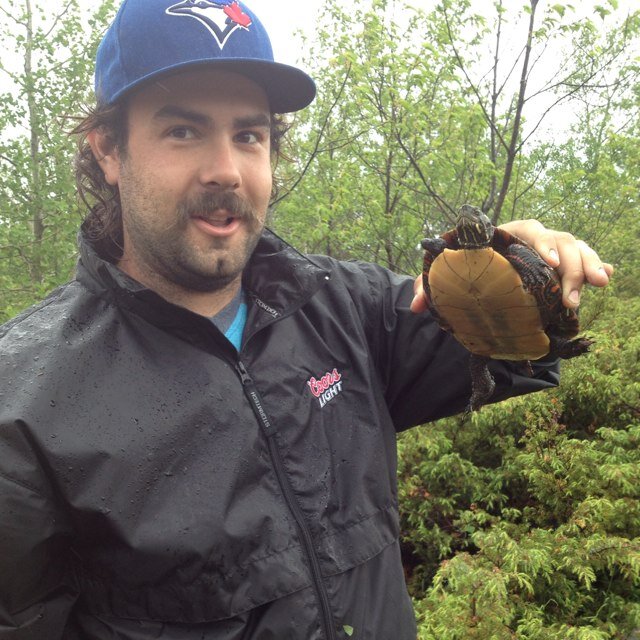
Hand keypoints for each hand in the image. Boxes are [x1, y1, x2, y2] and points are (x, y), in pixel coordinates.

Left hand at [410, 219, 612, 312]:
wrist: (476, 268)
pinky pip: (583, 259)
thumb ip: (428, 285)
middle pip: (561, 241)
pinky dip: (596, 265)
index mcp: (507, 233)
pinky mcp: (560, 264)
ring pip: (577, 249)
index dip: (542, 244)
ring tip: (598, 286)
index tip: (549, 265)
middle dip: (572, 266)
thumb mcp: (444, 275)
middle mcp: (532, 238)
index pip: (530, 230)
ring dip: (588, 266)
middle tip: (571, 298)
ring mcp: (549, 250)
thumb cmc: (462, 267)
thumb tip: (416, 307)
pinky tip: (607, 277)